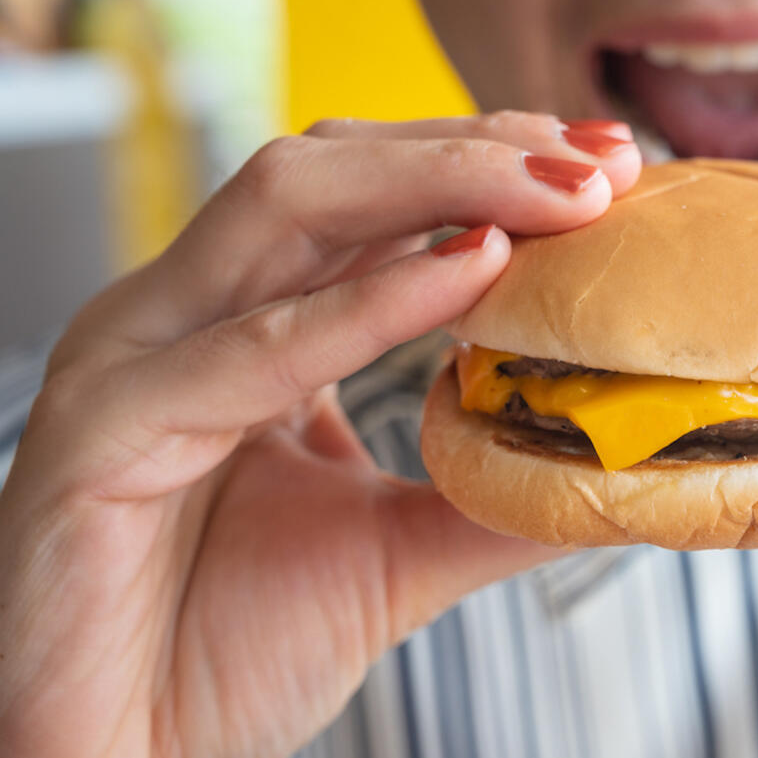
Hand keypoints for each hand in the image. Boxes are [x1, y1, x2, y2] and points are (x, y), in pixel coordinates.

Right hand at [0, 114, 640, 756]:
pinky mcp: (101, 431)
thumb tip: (613, 457)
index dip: (488, 165)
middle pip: (332, 171)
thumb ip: (493, 494)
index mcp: (240, 324)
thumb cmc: (229, 651)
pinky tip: (473, 271)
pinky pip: (248, 349)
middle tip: (601, 161)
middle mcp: (184, 318)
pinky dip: (367, 304)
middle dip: (476, 150)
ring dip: (440, 185)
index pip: (369, 198)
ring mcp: (134, 359)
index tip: (607, 166)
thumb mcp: (398, 550)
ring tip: (563, 192)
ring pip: (287, 209)